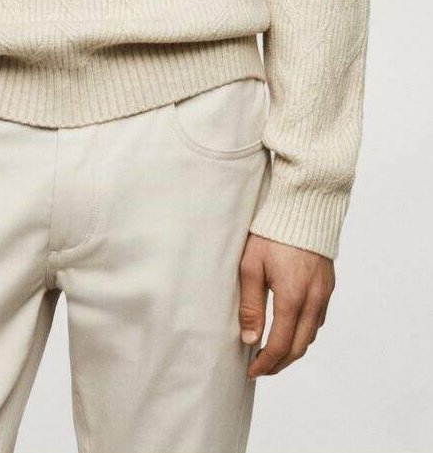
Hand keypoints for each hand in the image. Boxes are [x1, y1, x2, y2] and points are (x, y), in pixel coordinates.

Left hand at [238, 233, 334, 377]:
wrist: (304, 207)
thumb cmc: (271, 233)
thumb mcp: (251, 266)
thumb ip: (250, 305)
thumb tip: (249, 339)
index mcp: (292, 297)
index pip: (280, 345)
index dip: (265, 363)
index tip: (251, 370)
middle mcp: (313, 300)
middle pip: (298, 347)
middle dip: (279, 363)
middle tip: (260, 368)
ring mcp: (324, 294)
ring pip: (310, 336)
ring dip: (292, 349)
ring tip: (271, 351)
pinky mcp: (328, 286)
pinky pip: (317, 320)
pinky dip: (303, 332)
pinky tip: (288, 328)